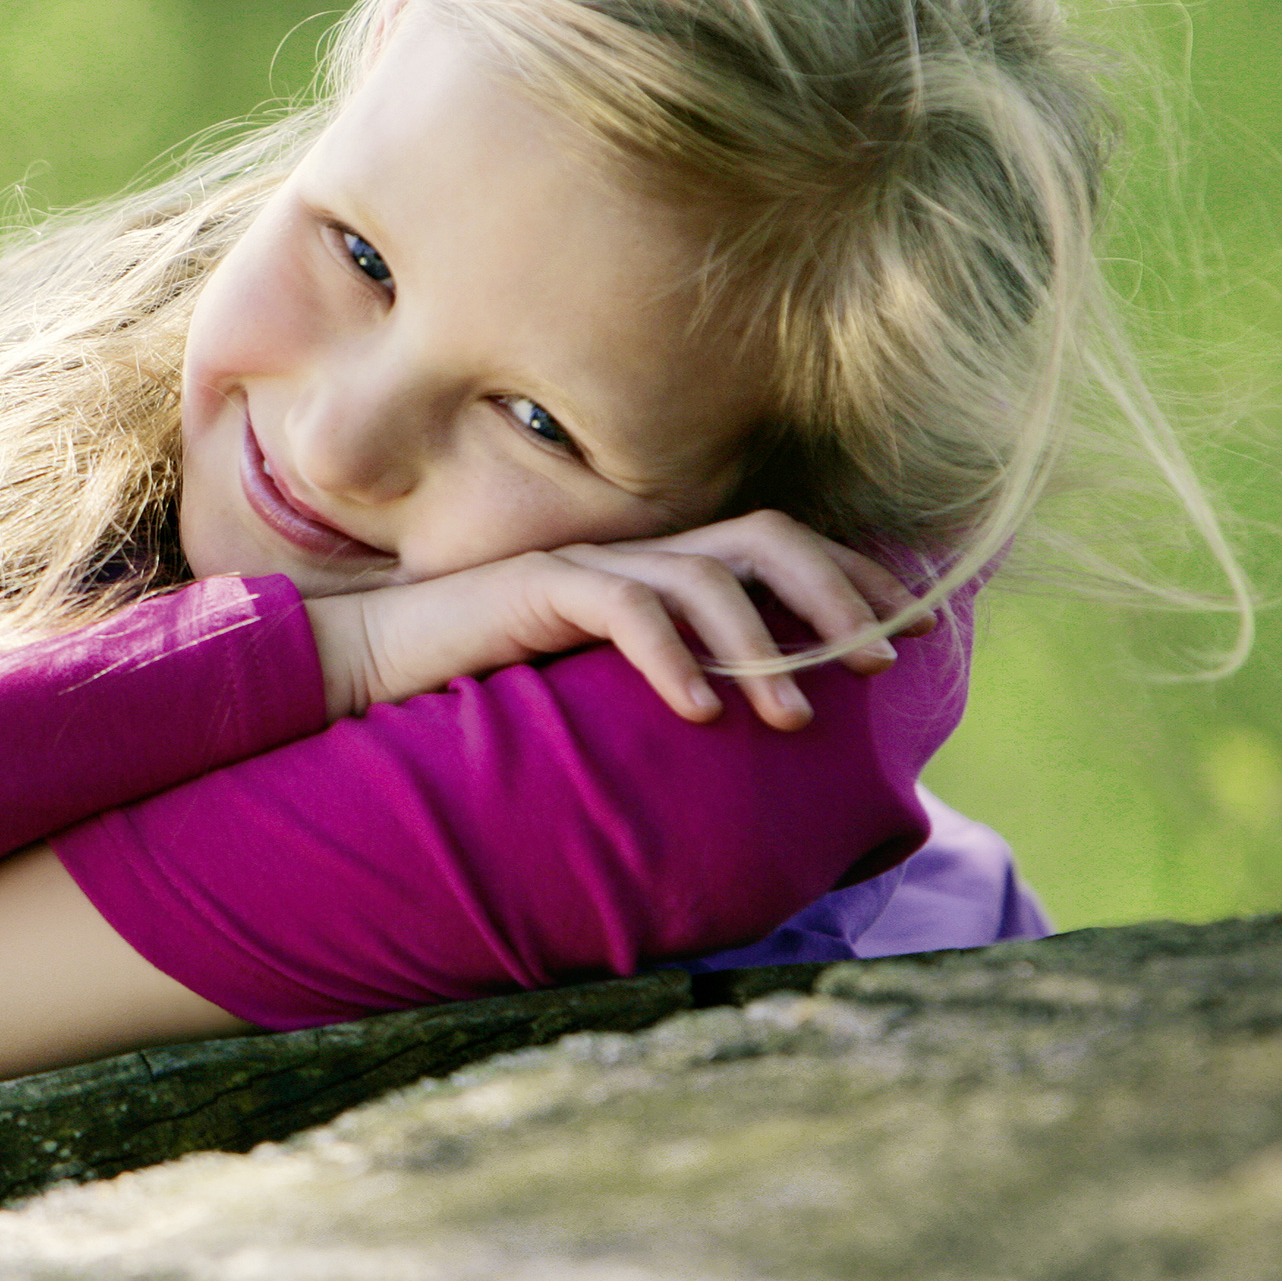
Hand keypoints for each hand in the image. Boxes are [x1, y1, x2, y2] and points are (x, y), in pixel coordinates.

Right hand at [306, 509, 928, 730]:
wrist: (369, 663)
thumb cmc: (481, 684)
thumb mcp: (597, 692)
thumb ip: (666, 689)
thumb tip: (750, 742)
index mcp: (657, 567)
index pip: (777, 545)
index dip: (853, 574)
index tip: (912, 625)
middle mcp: (632, 552)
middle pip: (766, 539)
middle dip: (839, 593)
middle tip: (885, 661)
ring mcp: (586, 563)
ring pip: (707, 574)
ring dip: (765, 645)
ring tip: (797, 720)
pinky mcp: (536, 587)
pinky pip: (622, 607)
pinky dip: (670, 658)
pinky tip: (697, 713)